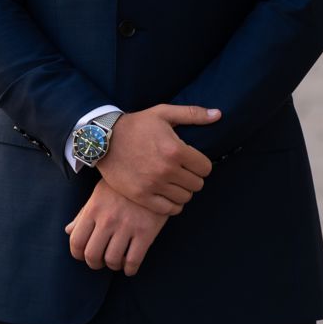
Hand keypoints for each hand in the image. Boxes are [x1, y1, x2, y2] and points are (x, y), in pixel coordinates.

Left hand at [66, 186, 167, 275]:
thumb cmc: (122, 187)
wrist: (153, 175)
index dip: (78, 254)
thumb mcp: (99, 194)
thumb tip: (68, 231)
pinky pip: (134, 261)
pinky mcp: (145, 233)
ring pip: (113, 261)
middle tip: (100, 261)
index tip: (84, 256)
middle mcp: (108, 219)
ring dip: (113, 266)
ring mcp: (127, 226)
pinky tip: (130, 266)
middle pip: (92, 255)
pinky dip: (130, 269)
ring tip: (117, 261)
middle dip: (95, 263)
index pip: (76, 241)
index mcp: (93, 209)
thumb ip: (83, 214)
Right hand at [95, 104, 219, 219]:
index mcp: (175, 150)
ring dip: (183, 191)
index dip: (202, 165)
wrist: (103, 140)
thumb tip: (218, 114)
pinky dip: (172, 204)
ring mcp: (154, 186)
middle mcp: (166, 170)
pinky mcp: (142, 197)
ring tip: (175, 182)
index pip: (206, 168)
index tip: (193, 161)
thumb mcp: (163, 113)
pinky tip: (167, 194)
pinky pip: (169, 210)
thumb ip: (192, 114)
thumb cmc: (136, 125)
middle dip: (193, 178)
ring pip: (185, 198)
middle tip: (183, 172)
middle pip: (197, 185)